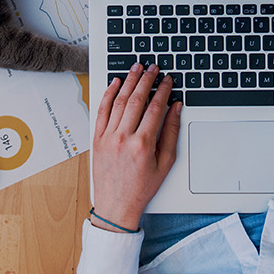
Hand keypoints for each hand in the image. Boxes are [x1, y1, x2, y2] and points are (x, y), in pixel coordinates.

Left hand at [90, 64, 180, 231]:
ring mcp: (108, 137)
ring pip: (118, 101)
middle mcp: (123, 138)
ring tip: (137, 69)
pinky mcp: (97, 139)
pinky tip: (115, 83)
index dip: (163, 90)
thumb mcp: (165, 163)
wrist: (116, 205)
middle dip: (146, 80)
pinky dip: (108, 94)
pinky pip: (102, 111)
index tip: (167, 80)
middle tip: (153, 67)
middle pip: (136, 100)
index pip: (155, 108)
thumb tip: (175, 108)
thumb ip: (171, 133)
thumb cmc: (142, 188)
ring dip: (128, 82)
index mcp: (142, 144)